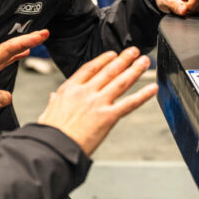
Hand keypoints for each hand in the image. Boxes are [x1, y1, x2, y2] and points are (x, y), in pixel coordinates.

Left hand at [0, 29, 48, 116]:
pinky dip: (16, 54)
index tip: (40, 36)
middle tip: (45, 33)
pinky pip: (4, 59)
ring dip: (23, 44)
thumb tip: (7, 97)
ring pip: (8, 51)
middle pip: (10, 46)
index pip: (8, 48)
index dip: (25, 41)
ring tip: (38, 39)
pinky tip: (23, 53)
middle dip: (28, 38)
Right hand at [37, 47, 157, 155]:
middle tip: (133, 52)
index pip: (90, 68)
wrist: (54, 147)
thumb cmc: (50, 133)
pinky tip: (152, 88)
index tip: (112, 55)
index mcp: (70, 89)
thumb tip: (52, 97)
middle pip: (109, 71)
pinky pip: (130, 103)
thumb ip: (53, 102)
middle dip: (123, 60)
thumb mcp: (47, 113)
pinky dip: (143, 95)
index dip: (103, 60)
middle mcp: (86, 92)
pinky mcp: (108, 116)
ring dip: (135, 69)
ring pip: (121, 82)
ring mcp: (98, 103)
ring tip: (144, 61)